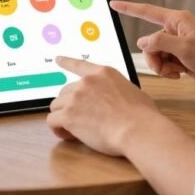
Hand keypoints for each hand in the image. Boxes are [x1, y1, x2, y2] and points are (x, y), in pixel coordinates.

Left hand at [46, 57, 164, 156]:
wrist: (138, 129)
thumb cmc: (142, 115)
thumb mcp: (131, 91)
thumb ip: (117, 90)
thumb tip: (117, 99)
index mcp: (102, 73)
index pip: (79, 64)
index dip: (66, 62)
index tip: (58, 59)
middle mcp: (86, 82)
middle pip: (65, 91)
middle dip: (70, 105)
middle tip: (80, 119)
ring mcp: (76, 97)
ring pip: (56, 106)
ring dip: (63, 116)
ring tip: (74, 129)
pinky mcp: (69, 115)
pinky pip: (52, 121)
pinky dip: (58, 129)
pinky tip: (68, 135)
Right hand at [111, 0, 194, 92]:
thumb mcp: (184, 47)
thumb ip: (159, 43)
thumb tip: (142, 42)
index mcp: (176, 20)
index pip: (147, 12)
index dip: (128, 8)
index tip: (113, 3)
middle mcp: (175, 31)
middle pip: (149, 42)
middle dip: (153, 57)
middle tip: (167, 66)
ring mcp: (178, 45)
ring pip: (154, 55)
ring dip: (161, 66)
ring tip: (176, 71)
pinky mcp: (181, 58)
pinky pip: (163, 64)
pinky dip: (168, 71)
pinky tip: (180, 75)